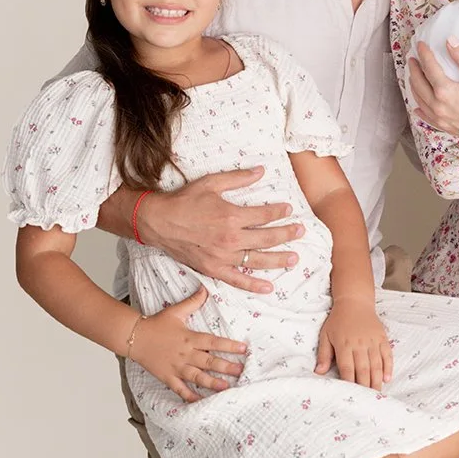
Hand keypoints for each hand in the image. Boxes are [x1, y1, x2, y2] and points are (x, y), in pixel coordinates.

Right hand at [100, 169, 302, 292]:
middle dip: (286, 234)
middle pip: (266, 238)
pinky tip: (269, 286)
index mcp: (231, 216)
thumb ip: (238, 178)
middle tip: (300, 232)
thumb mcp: (211, 183)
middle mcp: (230, 238)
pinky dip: (254, 285)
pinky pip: (237, 279)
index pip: (264, 214)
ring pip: (257, 260)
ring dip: (278, 260)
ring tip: (294, 259)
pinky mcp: (213, 269)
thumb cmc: (184, 201)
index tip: (288, 209)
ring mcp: (223, 256)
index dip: (278, 211)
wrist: (158, 222)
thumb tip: (261, 170)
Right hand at [130, 286, 248, 402]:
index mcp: (189, 338)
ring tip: (226, 387)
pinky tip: (201, 401)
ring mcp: (176, 367)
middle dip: (226, 367)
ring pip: (198, 377)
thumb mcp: (176, 311)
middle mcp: (185, 354)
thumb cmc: (156, 324)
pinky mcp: (167, 377)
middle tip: (241, 371)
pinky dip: (190, 396)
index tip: (243, 349)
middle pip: (209, 361)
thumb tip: (205, 289)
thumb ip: (193, 302)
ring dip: (212, 383)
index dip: (229, 346)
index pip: (213, 342)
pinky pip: (181, 389)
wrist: (134, 337)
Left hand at [316, 297, 392, 389]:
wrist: (354, 302)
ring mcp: (372, 341)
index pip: (347, 368)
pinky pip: (387, 354)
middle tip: (366, 401)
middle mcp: (359, 344)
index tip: (350, 395)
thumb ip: (324, 354)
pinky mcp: (382, 338)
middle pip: (363, 369)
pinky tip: (387, 379)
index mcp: (344, 344)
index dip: (349, 382)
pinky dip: (388, 367)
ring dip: (377, 381)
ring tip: (376, 394)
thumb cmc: (338, 320)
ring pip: (376, 364)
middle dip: (364, 386)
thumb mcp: (326, 335)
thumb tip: (319, 372)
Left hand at [407, 38, 458, 146]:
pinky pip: (426, 117)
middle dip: (414, 70)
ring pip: (420, 100)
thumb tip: (449, 41)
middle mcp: (438, 106)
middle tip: (412, 59)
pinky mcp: (446, 128)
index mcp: (445, 92)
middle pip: (419, 84)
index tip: (420, 44)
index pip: (429, 68)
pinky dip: (420, 108)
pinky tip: (417, 106)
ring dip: (414, 86)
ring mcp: (440, 119)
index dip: (424, 55)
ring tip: (413, 76)